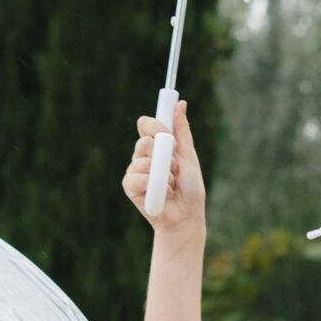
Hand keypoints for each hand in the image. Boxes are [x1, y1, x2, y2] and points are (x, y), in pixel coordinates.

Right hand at [123, 98, 206, 240]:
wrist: (187, 216)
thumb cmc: (190, 189)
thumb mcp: (188, 156)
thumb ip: (182, 131)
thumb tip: (181, 103)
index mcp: (156, 146)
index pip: (146, 124)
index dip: (156, 127)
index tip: (168, 136)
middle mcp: (143, 156)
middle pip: (143, 141)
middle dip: (163, 154)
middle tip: (175, 169)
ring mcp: (135, 171)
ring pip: (141, 160)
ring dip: (163, 174)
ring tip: (170, 185)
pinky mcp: (130, 187)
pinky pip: (135, 177)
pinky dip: (153, 185)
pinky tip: (162, 195)